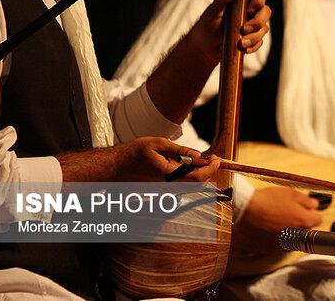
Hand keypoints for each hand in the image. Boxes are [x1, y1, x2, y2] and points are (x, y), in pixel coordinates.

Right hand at [58, 137, 220, 181]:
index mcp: (169, 175)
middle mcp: (169, 186)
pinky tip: (188, 165)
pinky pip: (182, 185)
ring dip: (200, 173)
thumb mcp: (159, 144)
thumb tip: (198, 154)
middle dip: (208, 171)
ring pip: (191, 185)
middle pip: (198, 184)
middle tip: (212, 158)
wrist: (116, 167)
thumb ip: (180, 150)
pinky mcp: (163, 190)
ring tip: (202, 159)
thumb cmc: (136, 153)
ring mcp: (166, 190)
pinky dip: (191, 176)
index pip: (198, 176)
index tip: (217, 158)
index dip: (211, 168)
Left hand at [187, 0, 270, 64]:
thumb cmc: (207, 25)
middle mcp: (250, 9)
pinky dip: (253, 46)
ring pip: (264, 28)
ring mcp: (252, 24)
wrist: (205, 46)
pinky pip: (260, 42)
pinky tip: (244, 49)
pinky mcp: (252, 38)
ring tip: (240, 43)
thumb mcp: (213, 10)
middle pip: (266, 11)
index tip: (248, 10)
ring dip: (254, 37)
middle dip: (258, 22)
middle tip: (243, 29)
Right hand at [231, 187, 321, 255]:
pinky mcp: (270, 249)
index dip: (311, 212)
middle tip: (289, 213)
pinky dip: (276, 238)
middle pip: (305, 230)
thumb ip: (306, 201)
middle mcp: (296, 236)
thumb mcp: (290, 193)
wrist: (246, 209)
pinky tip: (269, 228)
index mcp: (304, 221)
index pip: (318, 220)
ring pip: (292, 239)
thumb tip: (314, 205)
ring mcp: (283, 244)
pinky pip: (278, 244)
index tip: (305, 209)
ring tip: (277, 220)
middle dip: (300, 223)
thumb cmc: (268, 200)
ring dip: (289, 232)